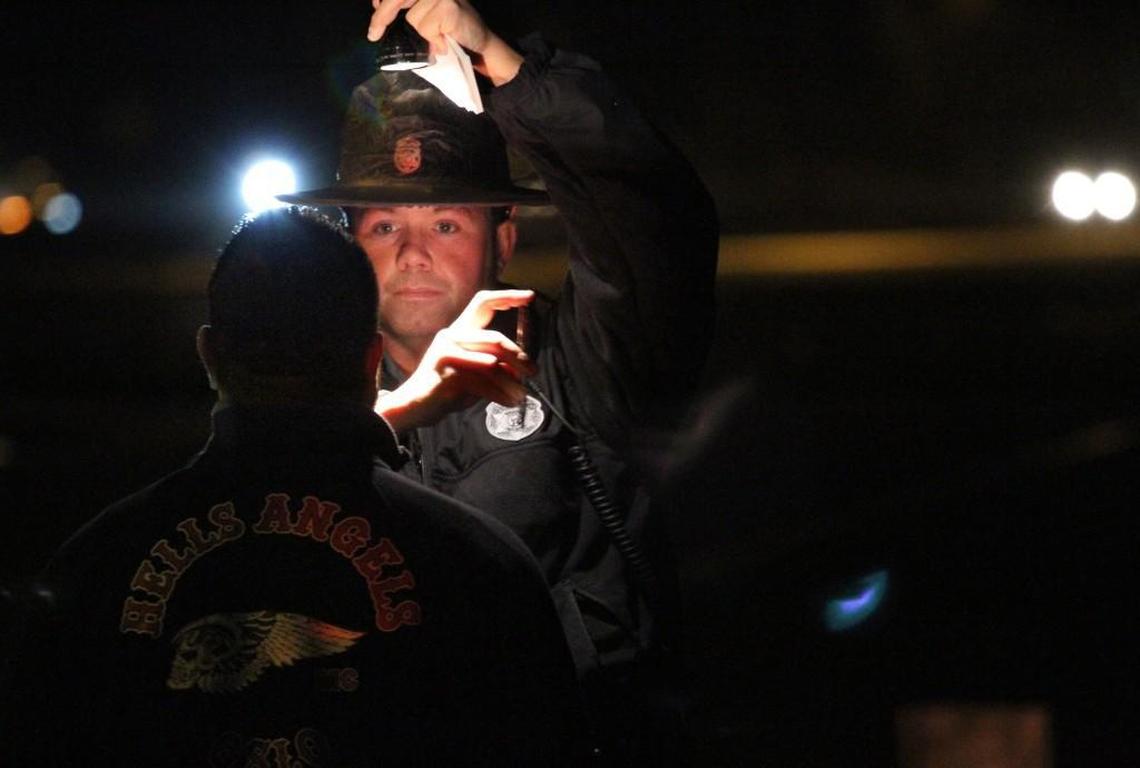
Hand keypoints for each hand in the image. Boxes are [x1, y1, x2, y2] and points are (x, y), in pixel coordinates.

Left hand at [366, 0, 523, 84]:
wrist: (480, 47)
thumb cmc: (453, 32)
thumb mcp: (427, 14)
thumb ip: (409, 6)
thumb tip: (378, 5)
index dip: (384, 1)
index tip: (374, 7)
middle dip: (383, 16)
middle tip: (372, 35)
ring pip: (413, 19)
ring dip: (423, 34)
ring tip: (439, 38)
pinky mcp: (448, 7)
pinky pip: (425, 28)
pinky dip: (433, 39)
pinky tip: (445, 41)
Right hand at [376, 289, 536, 431]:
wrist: (414, 406)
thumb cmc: (446, 388)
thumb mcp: (473, 371)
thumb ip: (494, 363)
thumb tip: (521, 366)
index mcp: (458, 330)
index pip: (482, 302)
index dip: (507, 296)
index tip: (529, 296)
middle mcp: (452, 337)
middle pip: (496, 339)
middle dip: (520, 357)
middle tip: (533, 371)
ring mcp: (448, 354)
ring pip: (493, 364)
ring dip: (512, 383)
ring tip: (520, 395)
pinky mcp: (448, 375)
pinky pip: (484, 383)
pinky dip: (501, 394)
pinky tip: (508, 402)